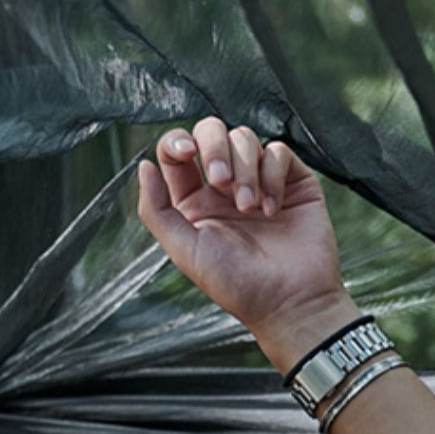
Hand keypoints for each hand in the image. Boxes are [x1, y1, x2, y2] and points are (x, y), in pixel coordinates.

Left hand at [137, 119, 356, 372]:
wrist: (289, 301)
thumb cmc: (236, 284)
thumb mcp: (184, 250)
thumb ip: (157, 209)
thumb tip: (142, 166)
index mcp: (193, 201)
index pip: (176, 152)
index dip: (177, 142)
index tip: (186, 153)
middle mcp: (224, 188)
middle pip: (211, 132)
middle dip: (214, 147)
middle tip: (220, 181)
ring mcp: (259, 180)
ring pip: (244, 138)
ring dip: (245, 169)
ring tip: (249, 209)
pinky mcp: (292, 181)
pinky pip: (278, 151)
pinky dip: (272, 174)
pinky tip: (272, 208)